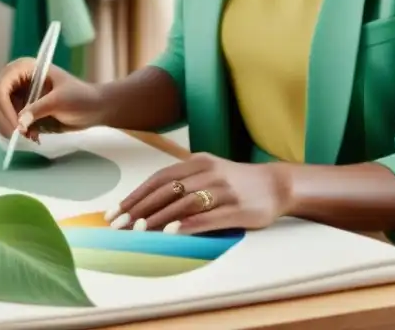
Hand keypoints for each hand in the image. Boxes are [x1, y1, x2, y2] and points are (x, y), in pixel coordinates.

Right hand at [0, 57, 107, 139]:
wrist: (92, 109)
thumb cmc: (80, 97)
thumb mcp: (61, 100)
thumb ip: (39, 108)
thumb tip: (19, 122)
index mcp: (23, 69)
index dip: (3, 107)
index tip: (17, 127)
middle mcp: (14, 80)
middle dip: (4, 121)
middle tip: (22, 137)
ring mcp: (14, 96)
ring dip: (8, 129)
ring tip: (32, 136)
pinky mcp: (17, 111)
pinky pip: (5, 124)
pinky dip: (14, 133)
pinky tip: (33, 137)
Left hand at [107, 153, 286, 234]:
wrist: (277, 185)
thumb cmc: (237, 182)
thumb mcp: (210, 172)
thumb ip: (184, 181)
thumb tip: (147, 202)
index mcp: (199, 162)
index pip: (160, 178)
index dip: (137, 195)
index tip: (117, 211)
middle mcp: (209, 173)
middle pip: (167, 191)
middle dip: (140, 209)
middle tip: (119, 225)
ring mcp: (224, 190)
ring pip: (184, 203)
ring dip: (158, 218)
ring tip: (138, 231)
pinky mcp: (237, 209)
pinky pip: (208, 217)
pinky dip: (187, 225)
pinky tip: (171, 233)